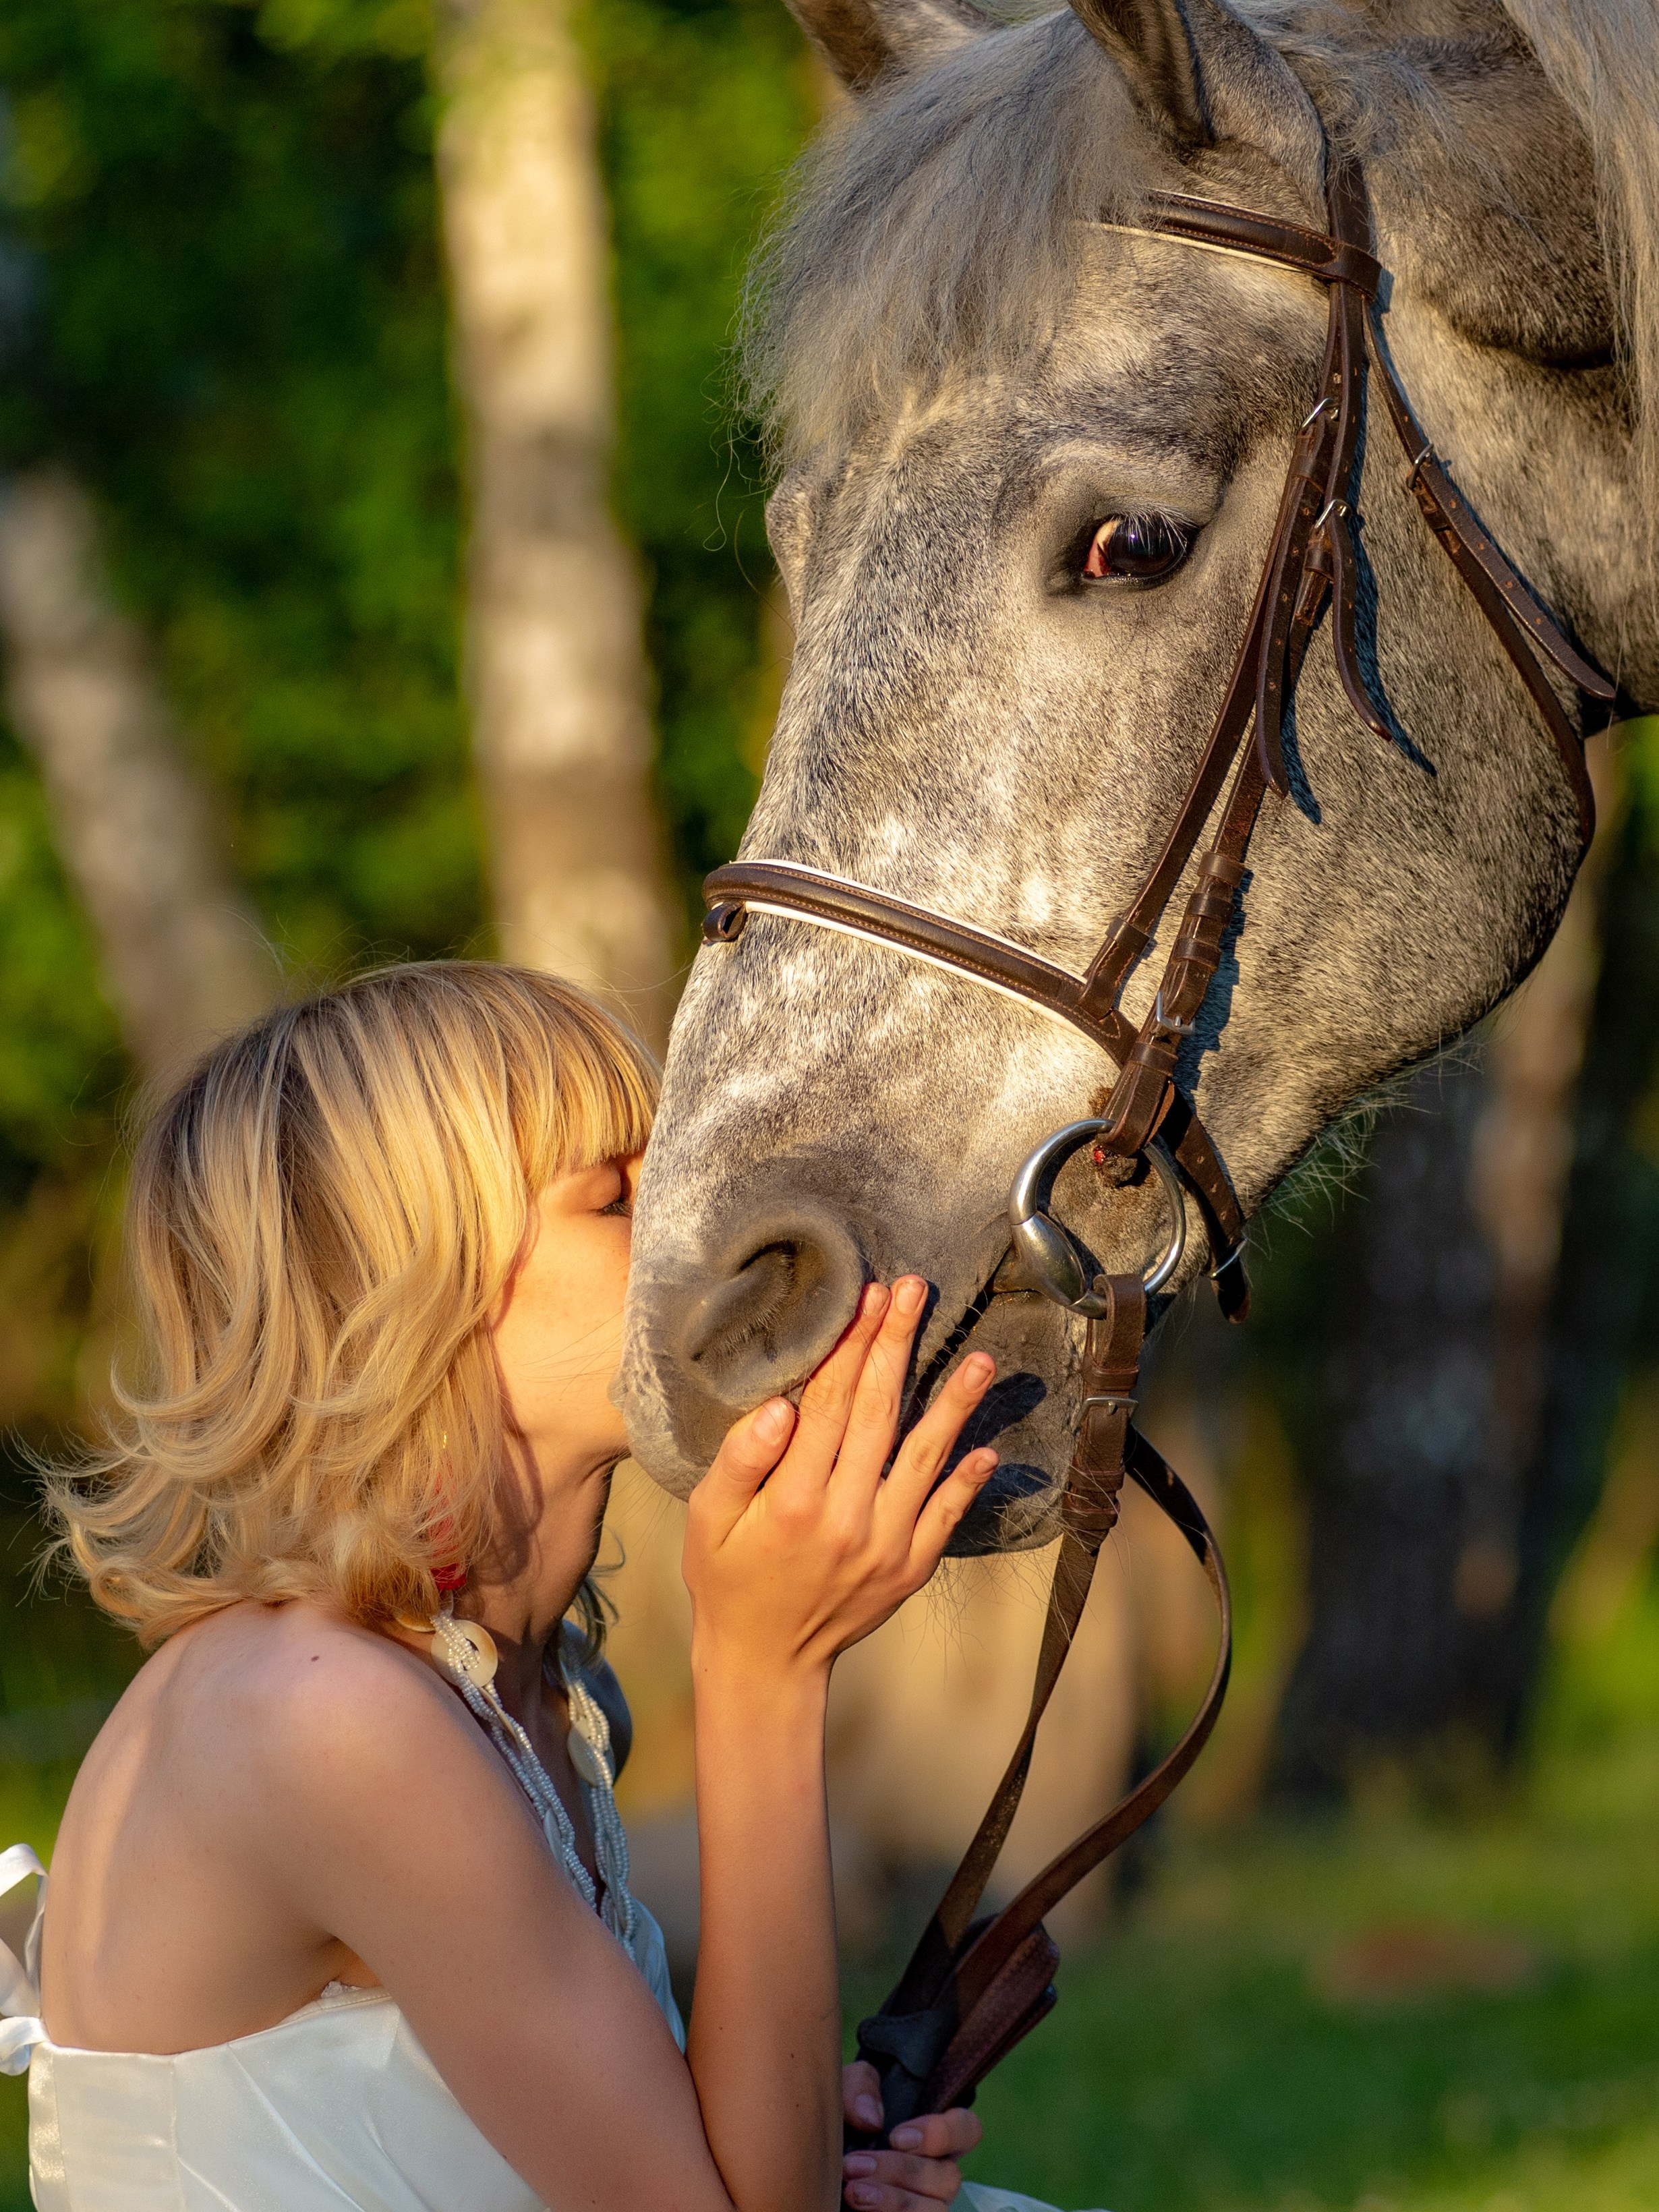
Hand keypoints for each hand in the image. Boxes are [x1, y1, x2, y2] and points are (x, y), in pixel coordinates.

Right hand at [683, 1278, 998, 1678]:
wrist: (766, 1662)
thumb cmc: (727, 1579)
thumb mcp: (708, 1520)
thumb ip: (742, 1461)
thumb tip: (781, 1407)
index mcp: (795, 1499)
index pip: (830, 1402)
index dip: (851, 1344)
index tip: (868, 1297)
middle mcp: (848, 1517)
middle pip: (879, 1414)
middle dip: (897, 1346)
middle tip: (915, 1292)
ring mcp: (887, 1544)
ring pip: (925, 1459)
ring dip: (955, 1405)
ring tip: (982, 1358)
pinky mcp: (911, 1568)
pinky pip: (946, 1515)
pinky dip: (968, 1481)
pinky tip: (987, 1446)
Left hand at [841, 2061, 982, 2208]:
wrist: (814, 2167)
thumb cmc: (838, 2123)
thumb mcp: (843, 2093)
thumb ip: (859, 2088)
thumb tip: (871, 2118)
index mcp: (932, 2138)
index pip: (967, 2129)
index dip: (941, 2132)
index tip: (896, 2136)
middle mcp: (937, 2175)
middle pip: (949, 2175)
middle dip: (900, 2170)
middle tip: (853, 2166)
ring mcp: (925, 2206)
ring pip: (936, 2210)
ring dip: (894, 2201)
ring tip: (853, 2192)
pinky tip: (856, 2208)